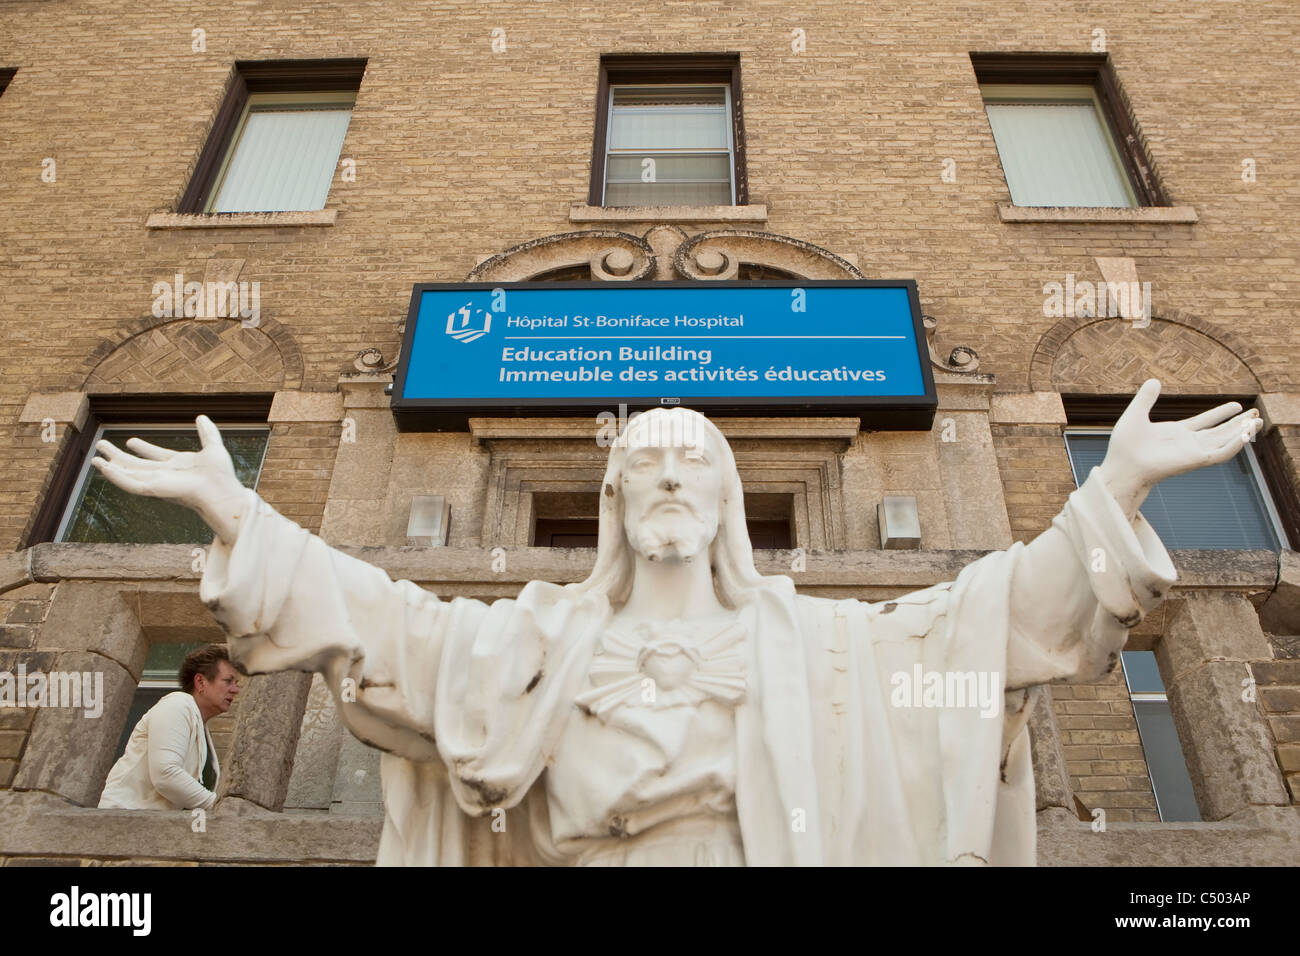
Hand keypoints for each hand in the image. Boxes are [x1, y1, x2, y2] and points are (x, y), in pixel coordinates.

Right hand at [89, 415, 249, 544]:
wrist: (221, 491)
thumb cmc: (221, 475)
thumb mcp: (213, 448)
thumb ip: (208, 433)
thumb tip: (201, 417)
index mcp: (177, 465)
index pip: (155, 456)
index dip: (143, 449)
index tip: (130, 441)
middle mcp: (164, 474)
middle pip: (136, 465)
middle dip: (118, 456)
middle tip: (101, 446)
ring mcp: (157, 482)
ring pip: (128, 474)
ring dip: (110, 467)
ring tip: (94, 459)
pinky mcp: (152, 489)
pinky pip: (129, 484)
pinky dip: (116, 476)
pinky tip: (104, 468)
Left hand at [1097, 379, 1261, 520]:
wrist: (1122, 465)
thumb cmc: (1124, 447)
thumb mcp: (1136, 414)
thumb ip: (1146, 399)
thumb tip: (1154, 380)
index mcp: (1177, 434)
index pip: (1205, 422)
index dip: (1220, 414)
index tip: (1236, 405)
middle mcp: (1188, 444)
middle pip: (1220, 433)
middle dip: (1238, 424)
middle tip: (1257, 414)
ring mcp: (1193, 452)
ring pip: (1225, 442)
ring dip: (1242, 433)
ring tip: (1258, 421)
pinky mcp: (1195, 461)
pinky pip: (1220, 454)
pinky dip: (1234, 445)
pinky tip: (1245, 436)